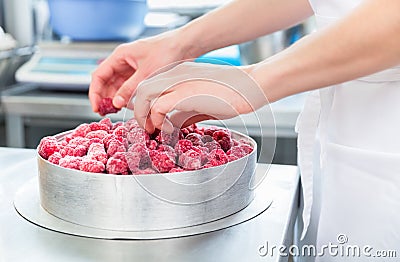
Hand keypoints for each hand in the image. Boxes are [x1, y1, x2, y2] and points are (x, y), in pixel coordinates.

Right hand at [89, 31, 190, 112]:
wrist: (185, 46)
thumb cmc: (167, 52)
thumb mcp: (146, 73)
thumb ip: (130, 89)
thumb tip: (116, 103)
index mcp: (120, 56)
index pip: (99, 76)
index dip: (95, 93)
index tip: (96, 107)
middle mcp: (124, 61)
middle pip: (106, 82)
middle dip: (105, 98)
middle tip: (107, 113)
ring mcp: (132, 67)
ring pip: (117, 86)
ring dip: (116, 98)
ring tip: (118, 111)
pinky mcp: (142, 73)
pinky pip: (129, 86)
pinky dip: (127, 96)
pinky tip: (130, 105)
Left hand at [133, 62, 268, 132]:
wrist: (249, 86)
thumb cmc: (232, 94)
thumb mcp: (202, 102)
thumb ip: (185, 112)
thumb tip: (173, 125)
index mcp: (179, 74)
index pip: (151, 86)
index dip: (144, 105)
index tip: (149, 121)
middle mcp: (175, 75)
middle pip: (142, 88)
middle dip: (138, 109)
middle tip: (146, 127)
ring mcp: (179, 82)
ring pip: (144, 93)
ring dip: (143, 114)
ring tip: (151, 129)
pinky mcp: (185, 94)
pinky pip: (159, 106)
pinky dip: (157, 119)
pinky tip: (166, 129)